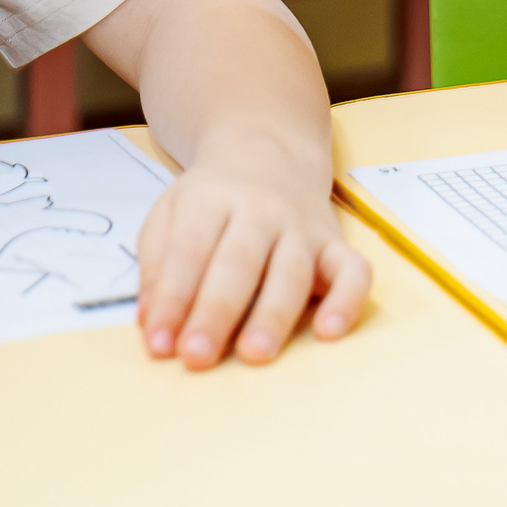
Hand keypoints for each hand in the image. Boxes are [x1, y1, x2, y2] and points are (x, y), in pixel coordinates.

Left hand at [135, 144, 368, 369]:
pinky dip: (348, 301)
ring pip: (292, 270)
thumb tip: (152, 322)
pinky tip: (329, 332)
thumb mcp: (170, 214)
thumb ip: (157, 267)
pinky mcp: (335, 243)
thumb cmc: (212, 197)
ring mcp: (302, 227)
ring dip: (274, 315)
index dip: (173, 297)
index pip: (190, 249)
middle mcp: (261, 210)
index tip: (159, 344)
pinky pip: (354, 270)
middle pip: (240, 261)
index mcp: (211, 199)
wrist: (270, 149)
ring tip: (254, 355)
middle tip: (197, 357)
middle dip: (218, 311)